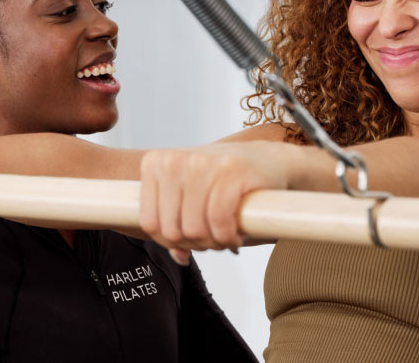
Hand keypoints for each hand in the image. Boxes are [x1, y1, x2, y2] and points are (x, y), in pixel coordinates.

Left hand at [138, 141, 304, 262]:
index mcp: (155, 164)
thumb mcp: (191, 200)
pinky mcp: (230, 169)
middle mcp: (174, 160)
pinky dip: (228, 237)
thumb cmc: (225, 184)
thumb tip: (178, 258)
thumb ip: (178, 228)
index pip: (149, 223)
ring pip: (194, 229)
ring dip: (214, 243)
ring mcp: (202, 162)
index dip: (171, 243)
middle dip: (195, 245)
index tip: (191, 241)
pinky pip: (219, 220)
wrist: (269, 161)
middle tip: (213, 239)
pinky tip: (236, 235)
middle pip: (172, 230)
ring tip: (226, 236)